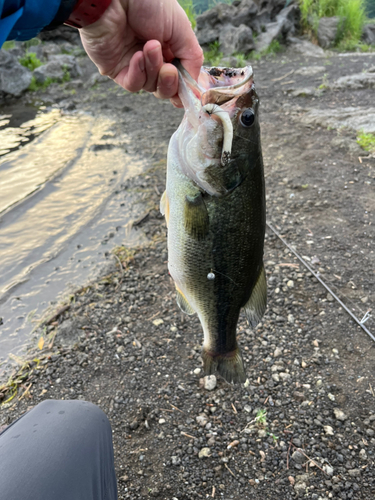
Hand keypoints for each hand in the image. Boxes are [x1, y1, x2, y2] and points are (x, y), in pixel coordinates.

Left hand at [79, 0, 202, 105]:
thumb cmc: (148, 3)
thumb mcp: (181, 29)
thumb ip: (192, 59)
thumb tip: (194, 87)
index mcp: (169, 48)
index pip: (180, 78)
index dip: (184, 86)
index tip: (190, 89)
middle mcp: (151, 59)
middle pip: (165, 88)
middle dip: (170, 83)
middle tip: (169, 69)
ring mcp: (133, 65)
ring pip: (150, 87)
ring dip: (153, 69)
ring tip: (150, 46)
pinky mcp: (116, 70)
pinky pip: (133, 85)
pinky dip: (138, 73)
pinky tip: (137, 55)